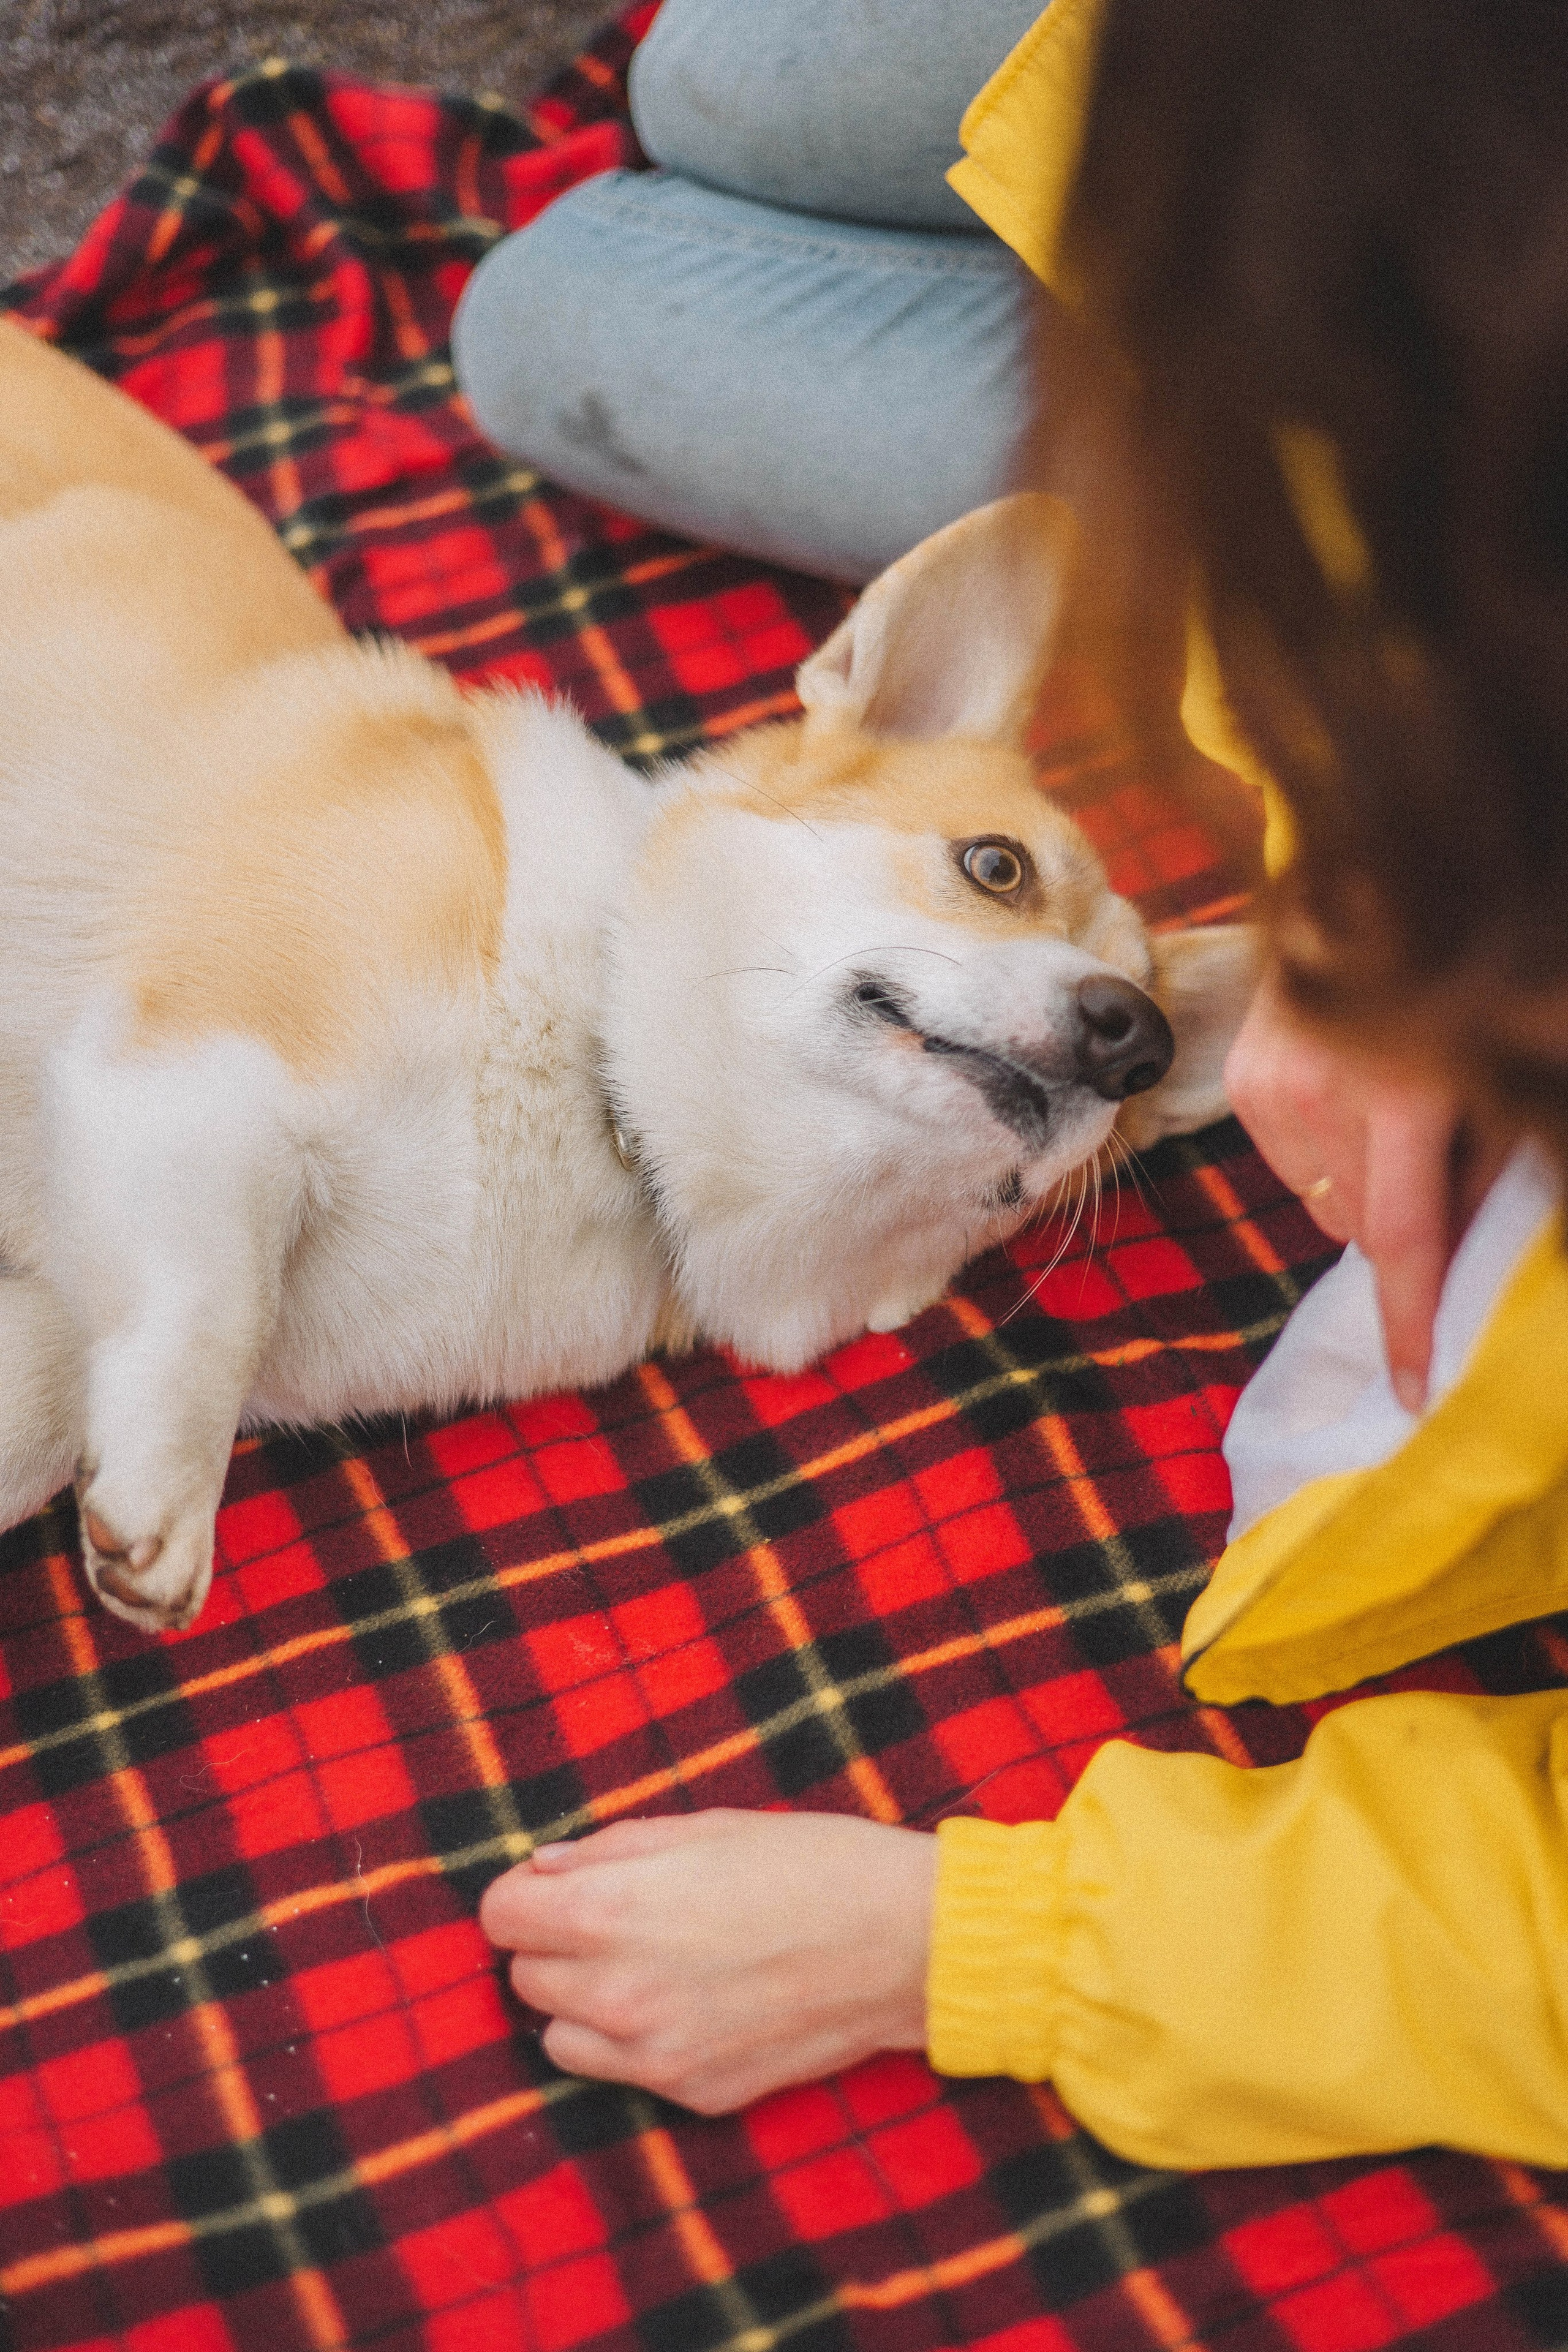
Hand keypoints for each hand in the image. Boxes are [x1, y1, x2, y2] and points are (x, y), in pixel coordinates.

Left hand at [479, 1809, 936, 2114]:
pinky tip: (691, 2001)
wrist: (904, 1942)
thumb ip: (610, 1849)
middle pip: (524, 1976)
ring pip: (558, 2036)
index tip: (557, 1885)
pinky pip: (621, 2071)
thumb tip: (546, 1869)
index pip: (500, 1915)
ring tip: (646, 1965)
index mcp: (612, 1911)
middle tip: (616, 1918)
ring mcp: (654, 2054)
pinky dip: (634, 2041)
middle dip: (556, 1944)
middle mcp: (618, 1992)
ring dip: (583, 2001)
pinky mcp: (693, 2092)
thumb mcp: (704, 1827)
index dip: (527, 1893)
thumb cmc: (810, 1863)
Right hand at [1224, 975, 1506, 1409]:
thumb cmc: (1460, 991)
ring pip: (1325, 1202)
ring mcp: (1272, 1083)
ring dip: (1362, 1186)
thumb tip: (1465, 1266)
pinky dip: (1325, 1156)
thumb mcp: (1496, 1086)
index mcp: (1403, 1089)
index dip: (1408, 1322)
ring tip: (1387, 1116)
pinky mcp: (1245, 1080)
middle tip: (1433, 1161)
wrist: (1369, 897)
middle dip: (1403, 1221)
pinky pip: (1291, 1165)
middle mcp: (1325, 1089)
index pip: (1401, 1238)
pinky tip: (1344, 1099)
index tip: (1412, 1392)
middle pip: (1362, 1225)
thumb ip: (1486, 1180)